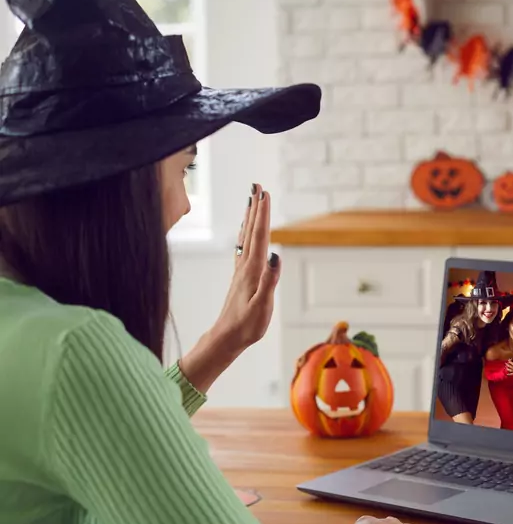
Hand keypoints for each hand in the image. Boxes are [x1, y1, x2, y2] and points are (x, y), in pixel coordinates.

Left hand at [178, 185, 280, 392]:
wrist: (226, 338)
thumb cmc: (246, 326)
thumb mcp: (262, 306)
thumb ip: (270, 281)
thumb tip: (276, 254)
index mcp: (252, 270)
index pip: (260, 236)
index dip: (263, 214)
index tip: (264, 193)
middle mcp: (245, 266)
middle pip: (252, 231)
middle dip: (255, 207)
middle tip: (257, 185)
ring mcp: (241, 271)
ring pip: (247, 237)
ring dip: (250, 217)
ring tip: (251, 200)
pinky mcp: (241, 278)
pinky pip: (244, 248)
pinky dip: (246, 234)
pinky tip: (246, 231)